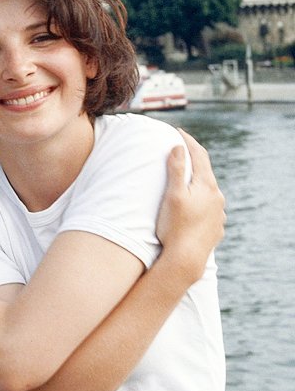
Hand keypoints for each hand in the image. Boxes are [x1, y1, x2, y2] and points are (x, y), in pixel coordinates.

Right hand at [155, 129, 226, 280]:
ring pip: (207, 192)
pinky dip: (199, 201)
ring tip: (182, 181)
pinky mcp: (215, 227)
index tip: (178, 131)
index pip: (200, 156)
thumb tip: (178, 147)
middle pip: (205, 172)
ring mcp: (218, 214)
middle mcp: (217, 198)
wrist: (186, 259)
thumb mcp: (172, 194)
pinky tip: (190, 207)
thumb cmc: (175, 226)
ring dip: (196, 183)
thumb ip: (176, 169)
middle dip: (192, 161)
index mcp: (207, 186)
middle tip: (178, 152)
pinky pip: (208, 208)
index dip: (188, 142)